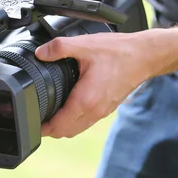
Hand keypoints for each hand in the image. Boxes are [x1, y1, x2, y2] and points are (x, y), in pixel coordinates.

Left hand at [35, 32, 158, 138]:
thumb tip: (41, 53)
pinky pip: (87, 122)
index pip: (58, 126)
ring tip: (49, 115)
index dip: (42, 128)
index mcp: (86, 101)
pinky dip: (74, 120)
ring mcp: (102, 111)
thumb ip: (60, 48)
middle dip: (50, 130)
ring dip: (62, 126)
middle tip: (37, 118)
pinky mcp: (107, 107)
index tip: (31, 122)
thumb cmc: (120, 53)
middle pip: (66, 132)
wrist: (146, 56)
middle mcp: (94, 111)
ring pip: (77, 129)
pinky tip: (69, 107)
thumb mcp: (85, 45)